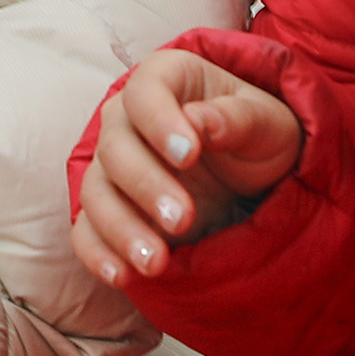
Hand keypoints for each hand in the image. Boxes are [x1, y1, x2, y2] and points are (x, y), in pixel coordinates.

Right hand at [73, 47, 304, 287]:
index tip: (190, 154)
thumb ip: (237, 118)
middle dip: (146, 186)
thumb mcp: (267, 122)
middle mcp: (127, 118)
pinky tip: (123, 276)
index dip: (160, 121)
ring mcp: (112, 166)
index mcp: (166, 79)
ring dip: (121, 229)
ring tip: (156, 262)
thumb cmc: (258, 133)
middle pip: (115, 147)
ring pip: (96, 192)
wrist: (251, 173)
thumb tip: (200, 122)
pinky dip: (98, 254)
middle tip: (182, 219)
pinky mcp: (110, 209)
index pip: (145, 91)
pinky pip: (87, 230)